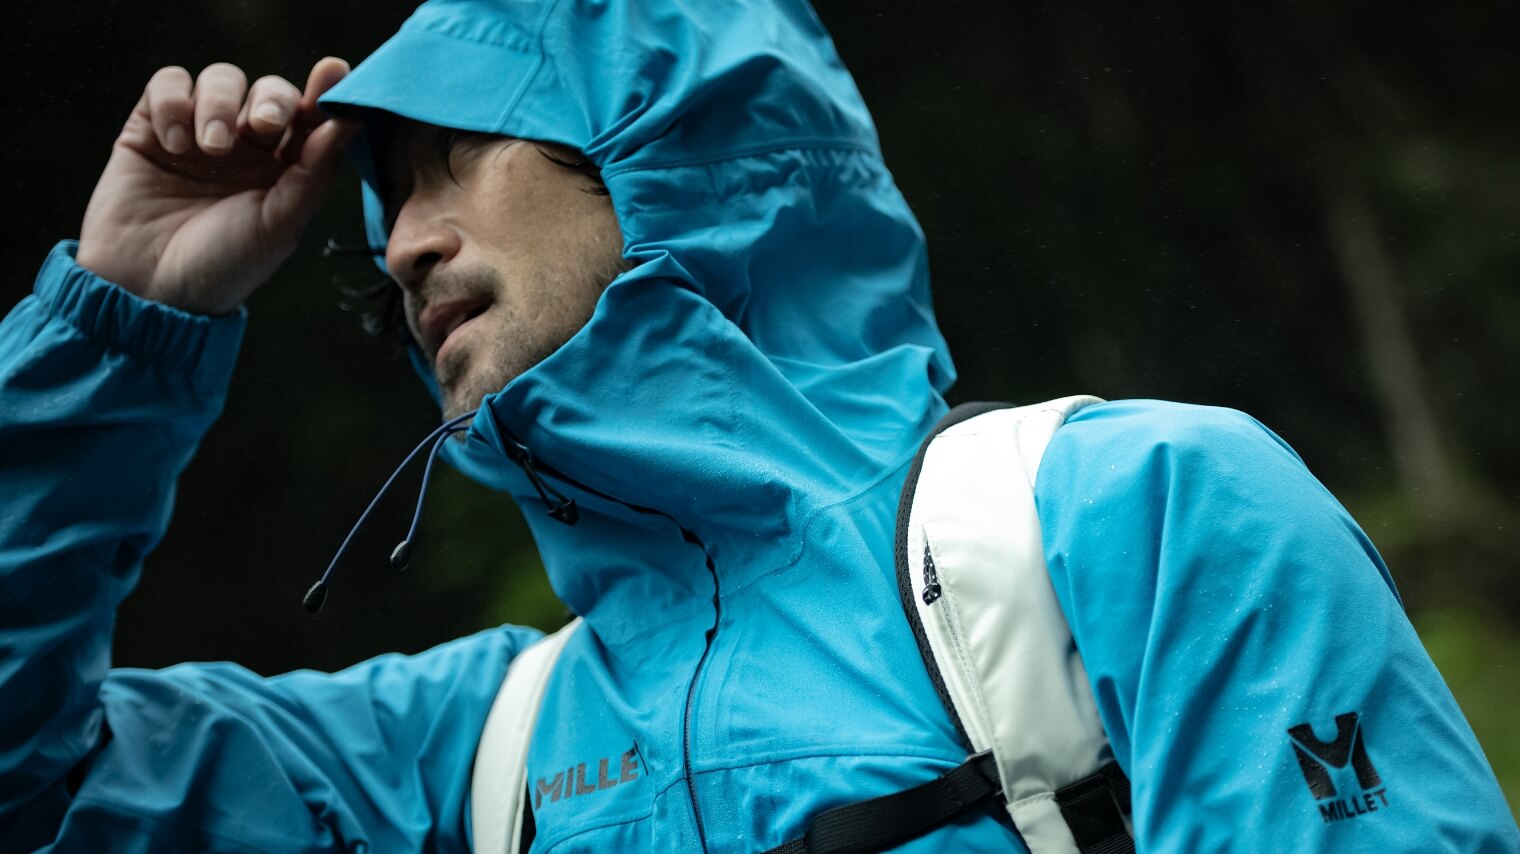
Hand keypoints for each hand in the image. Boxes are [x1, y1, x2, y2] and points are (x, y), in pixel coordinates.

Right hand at [77, 58, 358, 314]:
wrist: (149, 290)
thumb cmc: (224, 266)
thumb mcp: (279, 223)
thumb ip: (316, 170)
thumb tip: (351, 120)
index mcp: (286, 169)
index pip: (310, 118)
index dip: (323, 94)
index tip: (333, 74)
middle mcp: (246, 148)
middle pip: (268, 91)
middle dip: (270, 99)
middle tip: (261, 126)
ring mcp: (199, 133)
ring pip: (221, 79)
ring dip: (218, 103)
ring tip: (209, 148)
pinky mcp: (150, 128)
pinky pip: (167, 83)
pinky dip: (173, 102)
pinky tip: (173, 144)